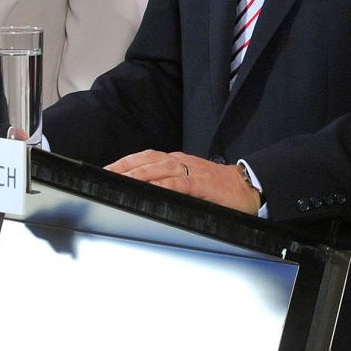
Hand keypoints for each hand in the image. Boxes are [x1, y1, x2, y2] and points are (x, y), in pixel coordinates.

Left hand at [107, 149, 260, 213]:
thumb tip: (143, 192)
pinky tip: (150, 189)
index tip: (104, 171)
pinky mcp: (203, 184)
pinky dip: (163, 185)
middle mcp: (180, 161)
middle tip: (103, 175)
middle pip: (146, 160)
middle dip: (123, 167)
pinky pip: (180, 183)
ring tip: (118, 181)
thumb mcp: (189, 182)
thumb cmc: (217, 188)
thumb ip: (169, 184)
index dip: (124, 163)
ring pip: (159, 169)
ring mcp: (192, 171)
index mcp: (176, 160)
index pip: (144, 157)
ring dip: (137, 174)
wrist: (248, 187)